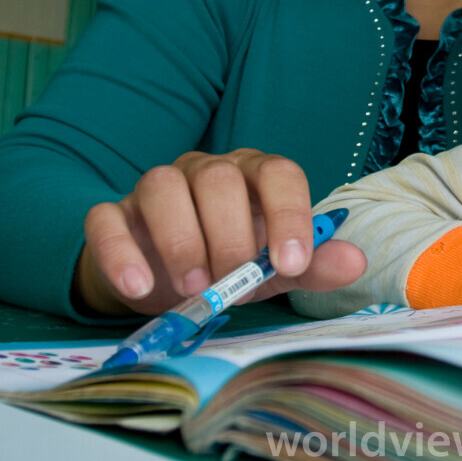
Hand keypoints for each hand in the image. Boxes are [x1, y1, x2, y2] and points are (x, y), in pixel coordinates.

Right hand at [76, 149, 365, 315]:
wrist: (165, 280)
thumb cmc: (231, 263)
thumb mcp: (275, 269)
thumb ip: (313, 264)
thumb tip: (356, 259)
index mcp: (254, 175)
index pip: (278, 173)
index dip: (288, 214)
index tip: (291, 263)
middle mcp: (205, 171)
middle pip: (218, 178)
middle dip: (229, 235)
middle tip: (233, 285)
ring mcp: (156, 188)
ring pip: (161, 186)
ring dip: (180, 241)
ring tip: (194, 289)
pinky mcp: (112, 214)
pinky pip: (105, 218)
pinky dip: (120, 253)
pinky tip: (138, 289)